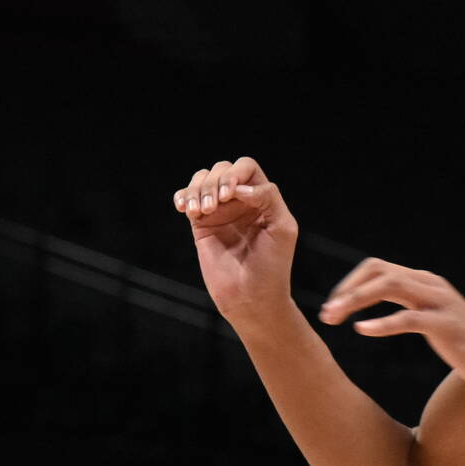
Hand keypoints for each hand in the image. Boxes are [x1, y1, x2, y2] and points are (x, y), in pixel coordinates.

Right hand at [173, 157, 299, 324]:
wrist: (250, 297)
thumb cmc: (272, 266)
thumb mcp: (282, 227)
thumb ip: (267, 198)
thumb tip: (237, 187)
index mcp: (262, 197)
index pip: (246, 168)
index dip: (235, 174)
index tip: (230, 196)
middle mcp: (240, 201)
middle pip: (222, 169)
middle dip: (214, 183)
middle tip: (213, 208)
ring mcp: (219, 212)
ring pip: (202, 181)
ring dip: (197, 190)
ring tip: (200, 212)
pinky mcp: (200, 226)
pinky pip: (187, 200)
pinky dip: (182, 198)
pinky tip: (184, 209)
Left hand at [318, 258, 464, 390]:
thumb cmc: (459, 339)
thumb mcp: (427, 314)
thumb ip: (404, 302)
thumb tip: (369, 303)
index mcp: (422, 281)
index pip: (376, 268)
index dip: (349, 284)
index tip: (331, 307)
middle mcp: (430, 285)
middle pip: (379, 272)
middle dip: (347, 291)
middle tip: (326, 315)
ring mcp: (439, 302)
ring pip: (390, 286)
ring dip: (356, 300)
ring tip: (335, 318)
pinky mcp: (445, 325)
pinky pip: (408, 318)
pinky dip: (382, 323)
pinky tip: (362, 330)